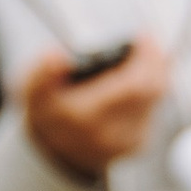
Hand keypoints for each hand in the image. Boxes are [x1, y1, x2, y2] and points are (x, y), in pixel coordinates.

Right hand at [20, 35, 170, 178]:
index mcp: (88, 120)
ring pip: (157, 98)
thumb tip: (55, 55)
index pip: (135, 86)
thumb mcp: (33, 92)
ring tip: (145, 52)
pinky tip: (141, 74)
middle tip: (148, 40)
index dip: (146, 58)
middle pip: (154, 90)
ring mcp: (128, 142)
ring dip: (155, 72)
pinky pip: (155, 108)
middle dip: (155, 61)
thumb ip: (42, 73)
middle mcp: (112, 135)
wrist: (56, 154)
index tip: (143, 36)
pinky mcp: (139, 144)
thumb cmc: (48, 115)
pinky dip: (151, 87)